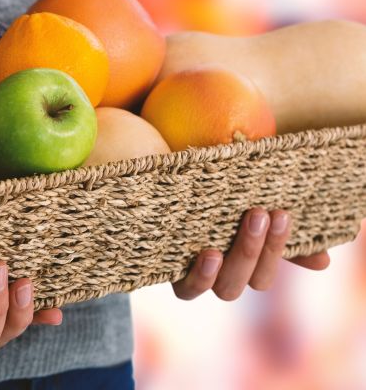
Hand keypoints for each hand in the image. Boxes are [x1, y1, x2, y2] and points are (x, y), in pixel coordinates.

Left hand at [172, 208, 330, 300]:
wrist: (158, 193)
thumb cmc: (206, 202)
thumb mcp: (240, 211)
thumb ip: (276, 235)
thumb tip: (323, 261)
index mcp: (239, 265)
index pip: (264, 271)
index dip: (277, 248)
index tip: (281, 213)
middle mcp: (218, 277)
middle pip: (245, 281)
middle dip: (256, 249)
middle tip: (260, 213)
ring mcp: (192, 275)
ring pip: (222, 288)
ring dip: (234, 262)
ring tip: (231, 240)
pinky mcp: (167, 270)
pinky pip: (187, 289)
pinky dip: (200, 277)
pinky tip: (208, 255)